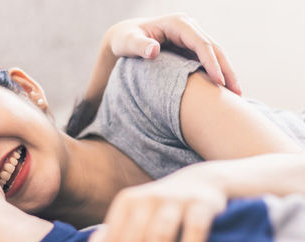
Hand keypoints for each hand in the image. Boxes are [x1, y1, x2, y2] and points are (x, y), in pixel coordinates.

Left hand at [84, 170, 226, 241]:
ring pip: (161, 234)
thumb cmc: (161, 208)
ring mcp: (175, 199)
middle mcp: (148, 198)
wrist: (201, 183)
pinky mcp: (201, 204)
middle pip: (133, 239)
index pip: (113, 239)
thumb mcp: (134, 215)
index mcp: (127, 202)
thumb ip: (112, 235)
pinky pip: (194, 229)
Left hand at [106, 13, 240, 94]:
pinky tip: (223, 90)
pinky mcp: (191, 47)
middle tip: (237, 93)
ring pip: (215, 55)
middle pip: (214, 48)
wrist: (126, 37)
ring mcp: (192, 37)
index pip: (200, 43)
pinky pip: (208, 60)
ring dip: (226, 74)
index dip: (211, 62)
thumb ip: (139, 46)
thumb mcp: (128, 42)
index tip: (219, 82)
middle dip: (227, 70)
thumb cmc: (125, 39)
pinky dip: (217, 74)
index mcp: (177, 24)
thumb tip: (154, 50)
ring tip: (236, 96)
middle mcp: (189, 28)